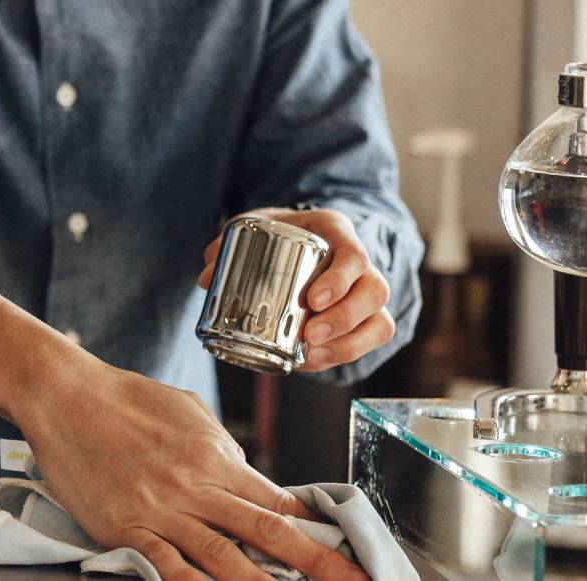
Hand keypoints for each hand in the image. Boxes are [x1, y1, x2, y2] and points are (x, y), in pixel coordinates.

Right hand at [19, 358, 367, 580]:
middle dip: (318, 564)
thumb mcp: (188, 411)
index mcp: (215, 456)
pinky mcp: (126, 528)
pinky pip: (168, 567)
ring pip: (225, 558)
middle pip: (268, 533)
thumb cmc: (124, 397)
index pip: (279, 501)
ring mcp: (161, 510)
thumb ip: (221, 447)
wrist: (64, 394)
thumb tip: (245, 472)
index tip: (347, 552)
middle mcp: (196, 486)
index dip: (318, 531)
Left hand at [199, 207, 395, 372]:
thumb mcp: (254, 225)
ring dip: (348, 343)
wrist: (300, 236)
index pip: (354, 254)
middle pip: (374, 291)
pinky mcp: (367, 317)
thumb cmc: (278, 229)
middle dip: (344, 319)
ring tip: (310, 354)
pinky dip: (344, 354)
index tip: (313, 301)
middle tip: (308, 335)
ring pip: (380, 320)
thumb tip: (206, 277)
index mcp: (336, 231)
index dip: (339, 280)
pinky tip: (312, 361)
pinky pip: (371, 339)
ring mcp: (367, 291)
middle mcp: (362, 261)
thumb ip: (227, 243)